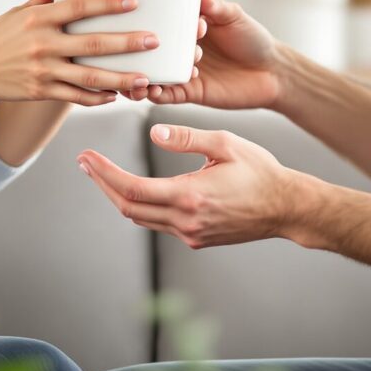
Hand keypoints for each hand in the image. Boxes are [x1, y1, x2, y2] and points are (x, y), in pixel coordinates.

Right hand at [0, 0, 155, 106]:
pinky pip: (75, 96)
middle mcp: (42, 43)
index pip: (79, 6)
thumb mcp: (16, 13)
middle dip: (126, 43)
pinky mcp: (40, 91)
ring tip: (144, 78)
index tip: (133, 1)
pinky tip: (116, 96)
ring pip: (89, 76)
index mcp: (38, 18)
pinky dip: (97, 98)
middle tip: (153, 40)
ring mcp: (42, 70)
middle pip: (92, 43)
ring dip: (120, 78)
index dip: (108, 3)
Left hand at [76, 124, 308, 248]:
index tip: (86, 157)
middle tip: (84, 163)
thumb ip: (186, 137)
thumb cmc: (260, 171)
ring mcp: (190, 234)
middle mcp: (186, 220)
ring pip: (141, 218)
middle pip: (128, 207)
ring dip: (119, 196)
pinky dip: (142, 205)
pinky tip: (137, 188)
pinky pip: (159, 223)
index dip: (104, 173)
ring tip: (102, 173)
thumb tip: (152, 131)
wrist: (285, 207)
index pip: (132, 188)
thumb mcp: (225, 143)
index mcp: (190, 196)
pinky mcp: (197, 239)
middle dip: (102, 184)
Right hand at [123, 0, 284, 110]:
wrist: (273, 72)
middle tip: (138, 46)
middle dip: (139, 49)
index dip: (153, 18)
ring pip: (152, 73)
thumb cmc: (253, 39)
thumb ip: (218, 8)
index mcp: (188, 25)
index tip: (147, 15)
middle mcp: (180, 48)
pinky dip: (155, 94)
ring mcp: (182, 70)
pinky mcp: (189, 92)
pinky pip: (166, 95)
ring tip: (135, 75)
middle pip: (150, 48)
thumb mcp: (235, 17)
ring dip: (140, 74)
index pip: (162, 19)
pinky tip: (151, 90)